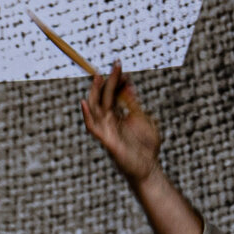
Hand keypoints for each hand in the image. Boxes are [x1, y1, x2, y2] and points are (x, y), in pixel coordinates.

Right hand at [80, 63, 161, 183]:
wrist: (149, 169)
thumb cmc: (146, 148)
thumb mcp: (143, 120)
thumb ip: (134, 105)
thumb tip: (129, 85)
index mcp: (117, 117)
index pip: (113, 94)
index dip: (117, 81)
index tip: (123, 69)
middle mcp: (109, 122)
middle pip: (105, 97)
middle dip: (109, 81)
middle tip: (116, 64)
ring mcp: (107, 131)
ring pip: (96, 109)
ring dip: (96, 92)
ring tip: (99, 76)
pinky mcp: (107, 141)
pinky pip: (93, 127)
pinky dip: (87, 115)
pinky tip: (85, 103)